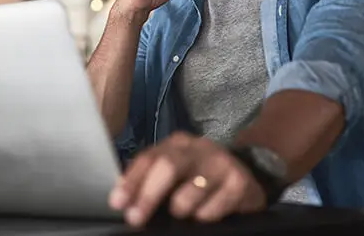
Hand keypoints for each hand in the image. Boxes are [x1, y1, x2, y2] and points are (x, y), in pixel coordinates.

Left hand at [108, 133, 266, 226]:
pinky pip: (216, 205)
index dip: (131, 181)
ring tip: (180, 214)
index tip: (117, 202)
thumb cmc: (200, 178)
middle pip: (168, 167)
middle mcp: (198, 148)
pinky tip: (204, 216)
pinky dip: (205, 215)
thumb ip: (149, 178)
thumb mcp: (174, 173)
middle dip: (148, 195)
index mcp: (176, 144)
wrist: (246, 178)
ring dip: (180, 207)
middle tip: (136, 218)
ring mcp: (221, 162)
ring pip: (192, 189)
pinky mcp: (240, 181)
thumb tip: (121, 195)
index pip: (148, 158)